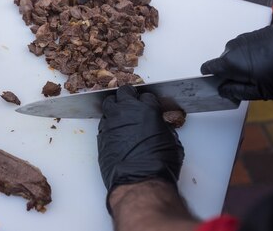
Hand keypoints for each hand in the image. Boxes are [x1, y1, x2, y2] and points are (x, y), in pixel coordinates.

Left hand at [98, 85, 183, 211]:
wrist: (138, 180)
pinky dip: (109, 123)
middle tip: (132, 103)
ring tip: (120, 115)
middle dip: (128, 96)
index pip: (146, 96)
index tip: (148, 106)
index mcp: (147, 110)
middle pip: (124, 92)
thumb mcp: (171, 141)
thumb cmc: (159, 164)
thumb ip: (162, 127)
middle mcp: (126, 111)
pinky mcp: (101, 134)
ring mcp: (111, 121)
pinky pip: (103, 122)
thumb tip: (159, 126)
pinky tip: (115, 131)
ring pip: (109, 104)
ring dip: (115, 106)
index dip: (148, 101)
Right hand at [201, 7, 272, 100]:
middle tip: (248, 82)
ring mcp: (242, 39)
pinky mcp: (252, 34)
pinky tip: (266, 62)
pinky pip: (244, 49)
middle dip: (231, 73)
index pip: (207, 68)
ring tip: (261, 71)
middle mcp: (232, 48)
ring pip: (234, 56)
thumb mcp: (262, 90)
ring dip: (242, 64)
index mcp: (230, 62)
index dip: (212, 78)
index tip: (218, 84)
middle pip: (222, 64)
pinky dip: (251, 56)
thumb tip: (224, 91)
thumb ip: (236, 92)